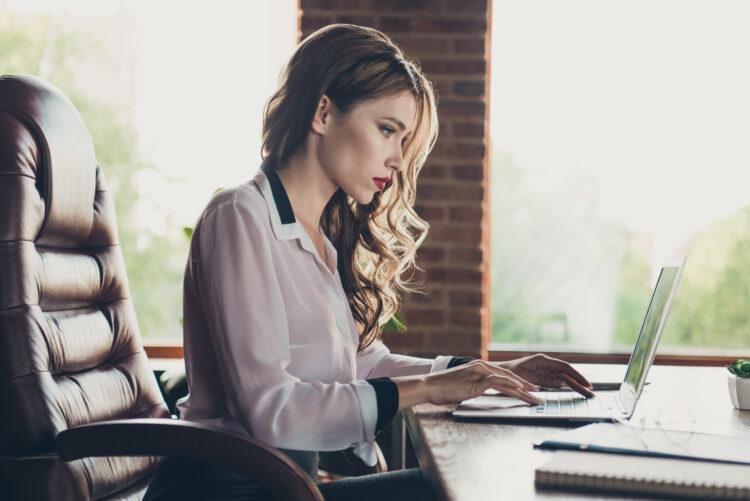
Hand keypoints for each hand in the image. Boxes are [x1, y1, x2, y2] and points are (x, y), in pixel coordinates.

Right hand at [394, 360, 541, 411]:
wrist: (429, 386)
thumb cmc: (443, 389)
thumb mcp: (463, 388)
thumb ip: (474, 387)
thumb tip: (482, 393)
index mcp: (478, 368)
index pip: (503, 376)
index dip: (518, 383)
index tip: (529, 391)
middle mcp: (481, 367)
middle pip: (509, 377)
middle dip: (526, 386)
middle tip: (539, 393)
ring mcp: (479, 372)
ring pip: (507, 380)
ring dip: (523, 388)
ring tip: (534, 396)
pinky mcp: (476, 380)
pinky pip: (498, 382)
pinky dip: (510, 386)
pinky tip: (519, 391)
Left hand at [496, 354, 593, 397]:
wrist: (499, 372)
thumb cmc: (510, 373)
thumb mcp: (526, 377)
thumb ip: (544, 380)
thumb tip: (561, 383)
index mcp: (542, 360)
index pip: (564, 367)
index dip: (577, 376)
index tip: (586, 384)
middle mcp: (546, 363)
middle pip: (567, 373)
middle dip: (580, 382)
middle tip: (591, 392)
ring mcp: (546, 369)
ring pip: (565, 378)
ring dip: (576, 385)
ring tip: (588, 394)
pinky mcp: (544, 376)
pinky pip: (559, 381)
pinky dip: (568, 386)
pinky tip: (576, 391)